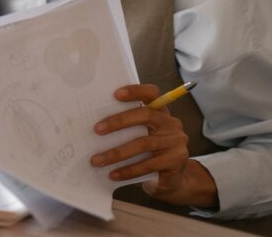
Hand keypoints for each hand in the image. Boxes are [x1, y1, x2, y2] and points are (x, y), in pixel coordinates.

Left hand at [89, 84, 217, 207]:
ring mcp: (176, 142)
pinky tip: (113, 174)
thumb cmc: (149, 153)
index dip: (135, 91)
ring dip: (116, 153)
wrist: (173, 180)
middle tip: (96, 130)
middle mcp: (171, 123)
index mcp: (161, 112)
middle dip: (118, 122)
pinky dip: (128, 170)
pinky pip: (148, 165)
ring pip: (143, 144)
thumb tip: (96, 125)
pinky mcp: (176, 161)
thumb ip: (128, 127)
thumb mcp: (142, 135)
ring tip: (97, 160)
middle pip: (146, 115)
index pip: (152, 94)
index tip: (115, 94)